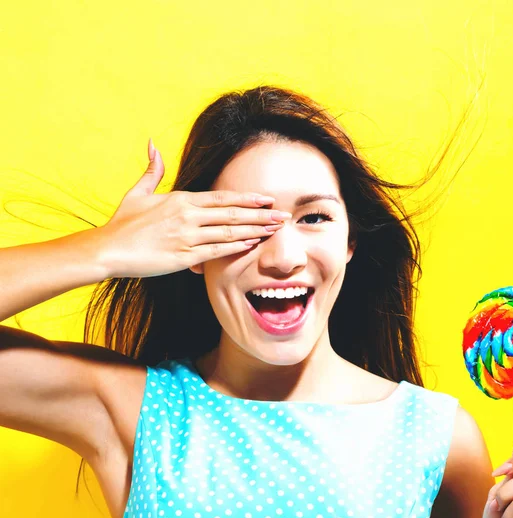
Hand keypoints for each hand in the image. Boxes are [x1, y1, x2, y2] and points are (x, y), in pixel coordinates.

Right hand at [96, 139, 290, 278]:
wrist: (107, 249)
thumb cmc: (123, 223)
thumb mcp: (137, 193)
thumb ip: (152, 170)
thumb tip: (153, 144)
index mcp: (181, 199)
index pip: (222, 197)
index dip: (248, 198)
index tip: (267, 199)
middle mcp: (187, 216)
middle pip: (232, 213)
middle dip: (261, 214)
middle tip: (284, 216)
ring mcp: (187, 236)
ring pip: (229, 231)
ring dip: (255, 230)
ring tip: (275, 230)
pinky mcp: (183, 257)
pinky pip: (216, 251)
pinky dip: (236, 246)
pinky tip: (253, 244)